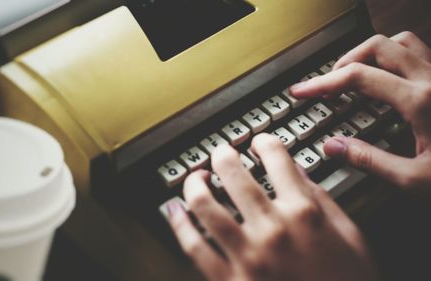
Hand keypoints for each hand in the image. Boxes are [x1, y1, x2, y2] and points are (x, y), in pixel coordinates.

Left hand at [166, 136, 376, 280]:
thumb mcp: (350, 236)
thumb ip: (322, 200)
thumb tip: (298, 173)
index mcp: (305, 213)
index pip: (277, 159)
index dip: (265, 142)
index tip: (259, 142)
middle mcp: (272, 228)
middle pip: (233, 174)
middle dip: (223, 155)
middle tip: (220, 153)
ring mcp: (248, 254)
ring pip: (205, 205)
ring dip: (194, 184)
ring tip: (195, 178)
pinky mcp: (230, 280)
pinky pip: (193, 246)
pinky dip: (178, 224)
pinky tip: (174, 210)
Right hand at [290, 32, 430, 191]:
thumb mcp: (415, 180)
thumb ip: (369, 160)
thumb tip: (334, 147)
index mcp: (420, 101)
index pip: (357, 77)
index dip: (321, 83)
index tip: (301, 91)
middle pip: (377, 47)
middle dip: (344, 62)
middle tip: (328, 85)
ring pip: (402, 43)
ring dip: (371, 54)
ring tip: (355, 76)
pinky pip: (419, 54)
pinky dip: (394, 59)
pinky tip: (388, 83)